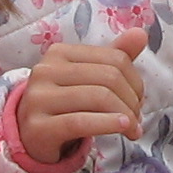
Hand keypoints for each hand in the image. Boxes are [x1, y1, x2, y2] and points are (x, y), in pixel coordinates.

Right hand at [18, 32, 145, 164]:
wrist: (31, 138)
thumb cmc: (65, 105)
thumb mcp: (90, 79)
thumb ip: (115, 57)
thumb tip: (140, 34)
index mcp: (59, 53)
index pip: (114, 59)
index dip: (136, 81)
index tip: (139, 101)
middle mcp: (45, 70)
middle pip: (108, 78)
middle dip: (132, 100)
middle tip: (137, 119)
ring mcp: (39, 98)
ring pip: (98, 98)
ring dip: (125, 116)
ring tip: (132, 129)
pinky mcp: (38, 127)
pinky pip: (81, 122)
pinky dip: (108, 124)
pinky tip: (123, 128)